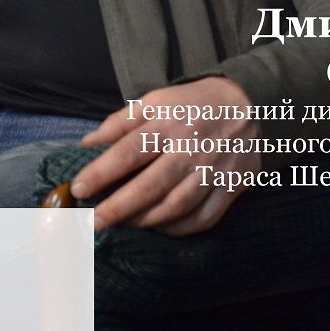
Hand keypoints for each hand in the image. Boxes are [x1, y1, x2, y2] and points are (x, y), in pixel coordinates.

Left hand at [71, 77, 260, 236]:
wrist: (251, 104)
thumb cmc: (193, 104)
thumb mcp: (156, 100)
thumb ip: (120, 121)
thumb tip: (87, 144)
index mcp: (169, 123)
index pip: (129, 150)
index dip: (101, 172)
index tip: (78, 189)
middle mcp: (191, 149)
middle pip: (151, 185)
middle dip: (118, 208)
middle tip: (93, 222)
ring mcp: (213, 171)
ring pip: (176, 207)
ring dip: (145, 222)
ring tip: (122, 227)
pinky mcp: (231, 188)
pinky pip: (203, 218)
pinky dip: (179, 230)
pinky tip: (159, 230)